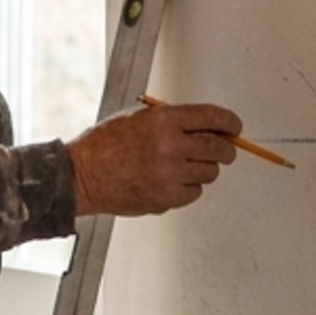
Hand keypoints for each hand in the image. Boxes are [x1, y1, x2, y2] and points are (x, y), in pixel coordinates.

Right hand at [68, 101, 240, 215]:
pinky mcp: (166, 197)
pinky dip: (188, 188)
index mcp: (164, 120)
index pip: (213, 117)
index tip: (234, 128)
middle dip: (226, 150)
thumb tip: (207, 128)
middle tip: (223, 151)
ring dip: (203, 170)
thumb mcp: (136, 118)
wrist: (81, 175)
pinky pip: (194, 192)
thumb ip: (172, 121)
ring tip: (184, 168)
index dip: (230, 123)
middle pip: (219, 148)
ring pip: (209, 173)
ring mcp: (169, 173)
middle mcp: (170, 145)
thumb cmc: (104, 146)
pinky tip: (171, 182)